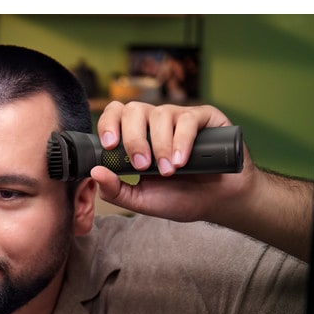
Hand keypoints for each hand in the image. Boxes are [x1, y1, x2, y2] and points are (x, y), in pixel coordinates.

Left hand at [90, 101, 256, 222]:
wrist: (218, 203)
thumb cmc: (180, 198)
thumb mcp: (142, 200)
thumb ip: (116, 190)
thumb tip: (94, 173)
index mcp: (137, 137)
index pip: (116, 114)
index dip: (108, 124)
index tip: (110, 146)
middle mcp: (156, 123)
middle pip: (134, 110)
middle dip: (134, 139)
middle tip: (143, 165)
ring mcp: (180, 118)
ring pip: (160, 114)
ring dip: (161, 144)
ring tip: (169, 170)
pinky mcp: (205, 118)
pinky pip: (188, 119)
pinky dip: (182, 140)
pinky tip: (182, 160)